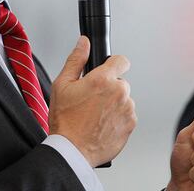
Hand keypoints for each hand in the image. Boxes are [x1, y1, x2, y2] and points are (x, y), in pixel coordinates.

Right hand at [48, 36, 136, 166]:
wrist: (72, 150)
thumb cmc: (65, 121)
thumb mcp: (62, 85)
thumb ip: (76, 60)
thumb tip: (83, 43)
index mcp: (103, 80)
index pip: (121, 60)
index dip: (113, 64)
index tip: (108, 69)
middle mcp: (119, 92)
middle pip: (120, 82)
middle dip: (109, 88)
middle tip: (92, 100)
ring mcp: (127, 108)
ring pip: (124, 99)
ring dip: (114, 104)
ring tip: (96, 115)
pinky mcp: (131, 124)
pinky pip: (127, 114)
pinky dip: (118, 118)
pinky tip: (102, 124)